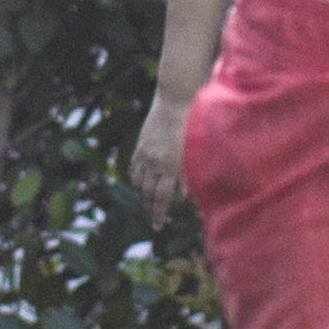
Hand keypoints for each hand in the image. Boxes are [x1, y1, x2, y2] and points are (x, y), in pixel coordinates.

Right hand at [127, 87, 195, 210]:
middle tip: (151, 217)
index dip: (158, 214)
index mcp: (170, 167)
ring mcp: (145, 153)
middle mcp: (155, 162)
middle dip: (148, 207)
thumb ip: (190, 177)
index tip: (156, 227)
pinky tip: (138, 183)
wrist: (176, 101)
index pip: (161, 198)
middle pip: (147, 192)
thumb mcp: (194, 154)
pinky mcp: (141, 144)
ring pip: (137, 181)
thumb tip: (185, 198)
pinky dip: (134, 178)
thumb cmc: (192, 126)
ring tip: (144, 203)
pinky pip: (134, 167)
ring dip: (140, 195)